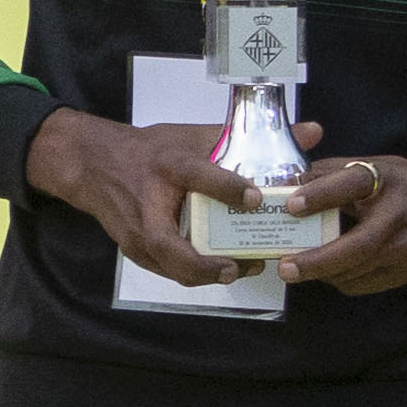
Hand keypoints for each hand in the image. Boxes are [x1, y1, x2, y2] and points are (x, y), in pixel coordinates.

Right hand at [22, 100, 290, 289]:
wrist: (93, 165)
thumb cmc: (148, 151)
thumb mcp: (190, 136)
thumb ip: (246, 138)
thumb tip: (313, 132)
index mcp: (166, 164)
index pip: (197, 175)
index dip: (227, 188)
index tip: (256, 198)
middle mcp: (148, 202)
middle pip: (169, 244)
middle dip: (204, 263)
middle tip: (240, 265)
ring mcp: (136, 231)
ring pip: (169, 265)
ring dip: (204, 274)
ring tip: (240, 270)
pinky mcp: (135, 249)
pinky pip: (167, 269)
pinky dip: (194, 274)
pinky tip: (222, 270)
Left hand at [269, 145, 406, 295]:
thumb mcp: (378, 167)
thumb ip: (336, 174)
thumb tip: (294, 180)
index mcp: (386, 184)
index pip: (350, 185)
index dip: (319, 194)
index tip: (291, 204)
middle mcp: (397, 220)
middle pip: (353, 249)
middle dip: (315, 262)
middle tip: (286, 267)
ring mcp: (406, 251)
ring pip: (356, 273)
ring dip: (325, 274)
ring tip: (302, 268)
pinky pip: (367, 284)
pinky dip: (345, 280)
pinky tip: (332, 272)